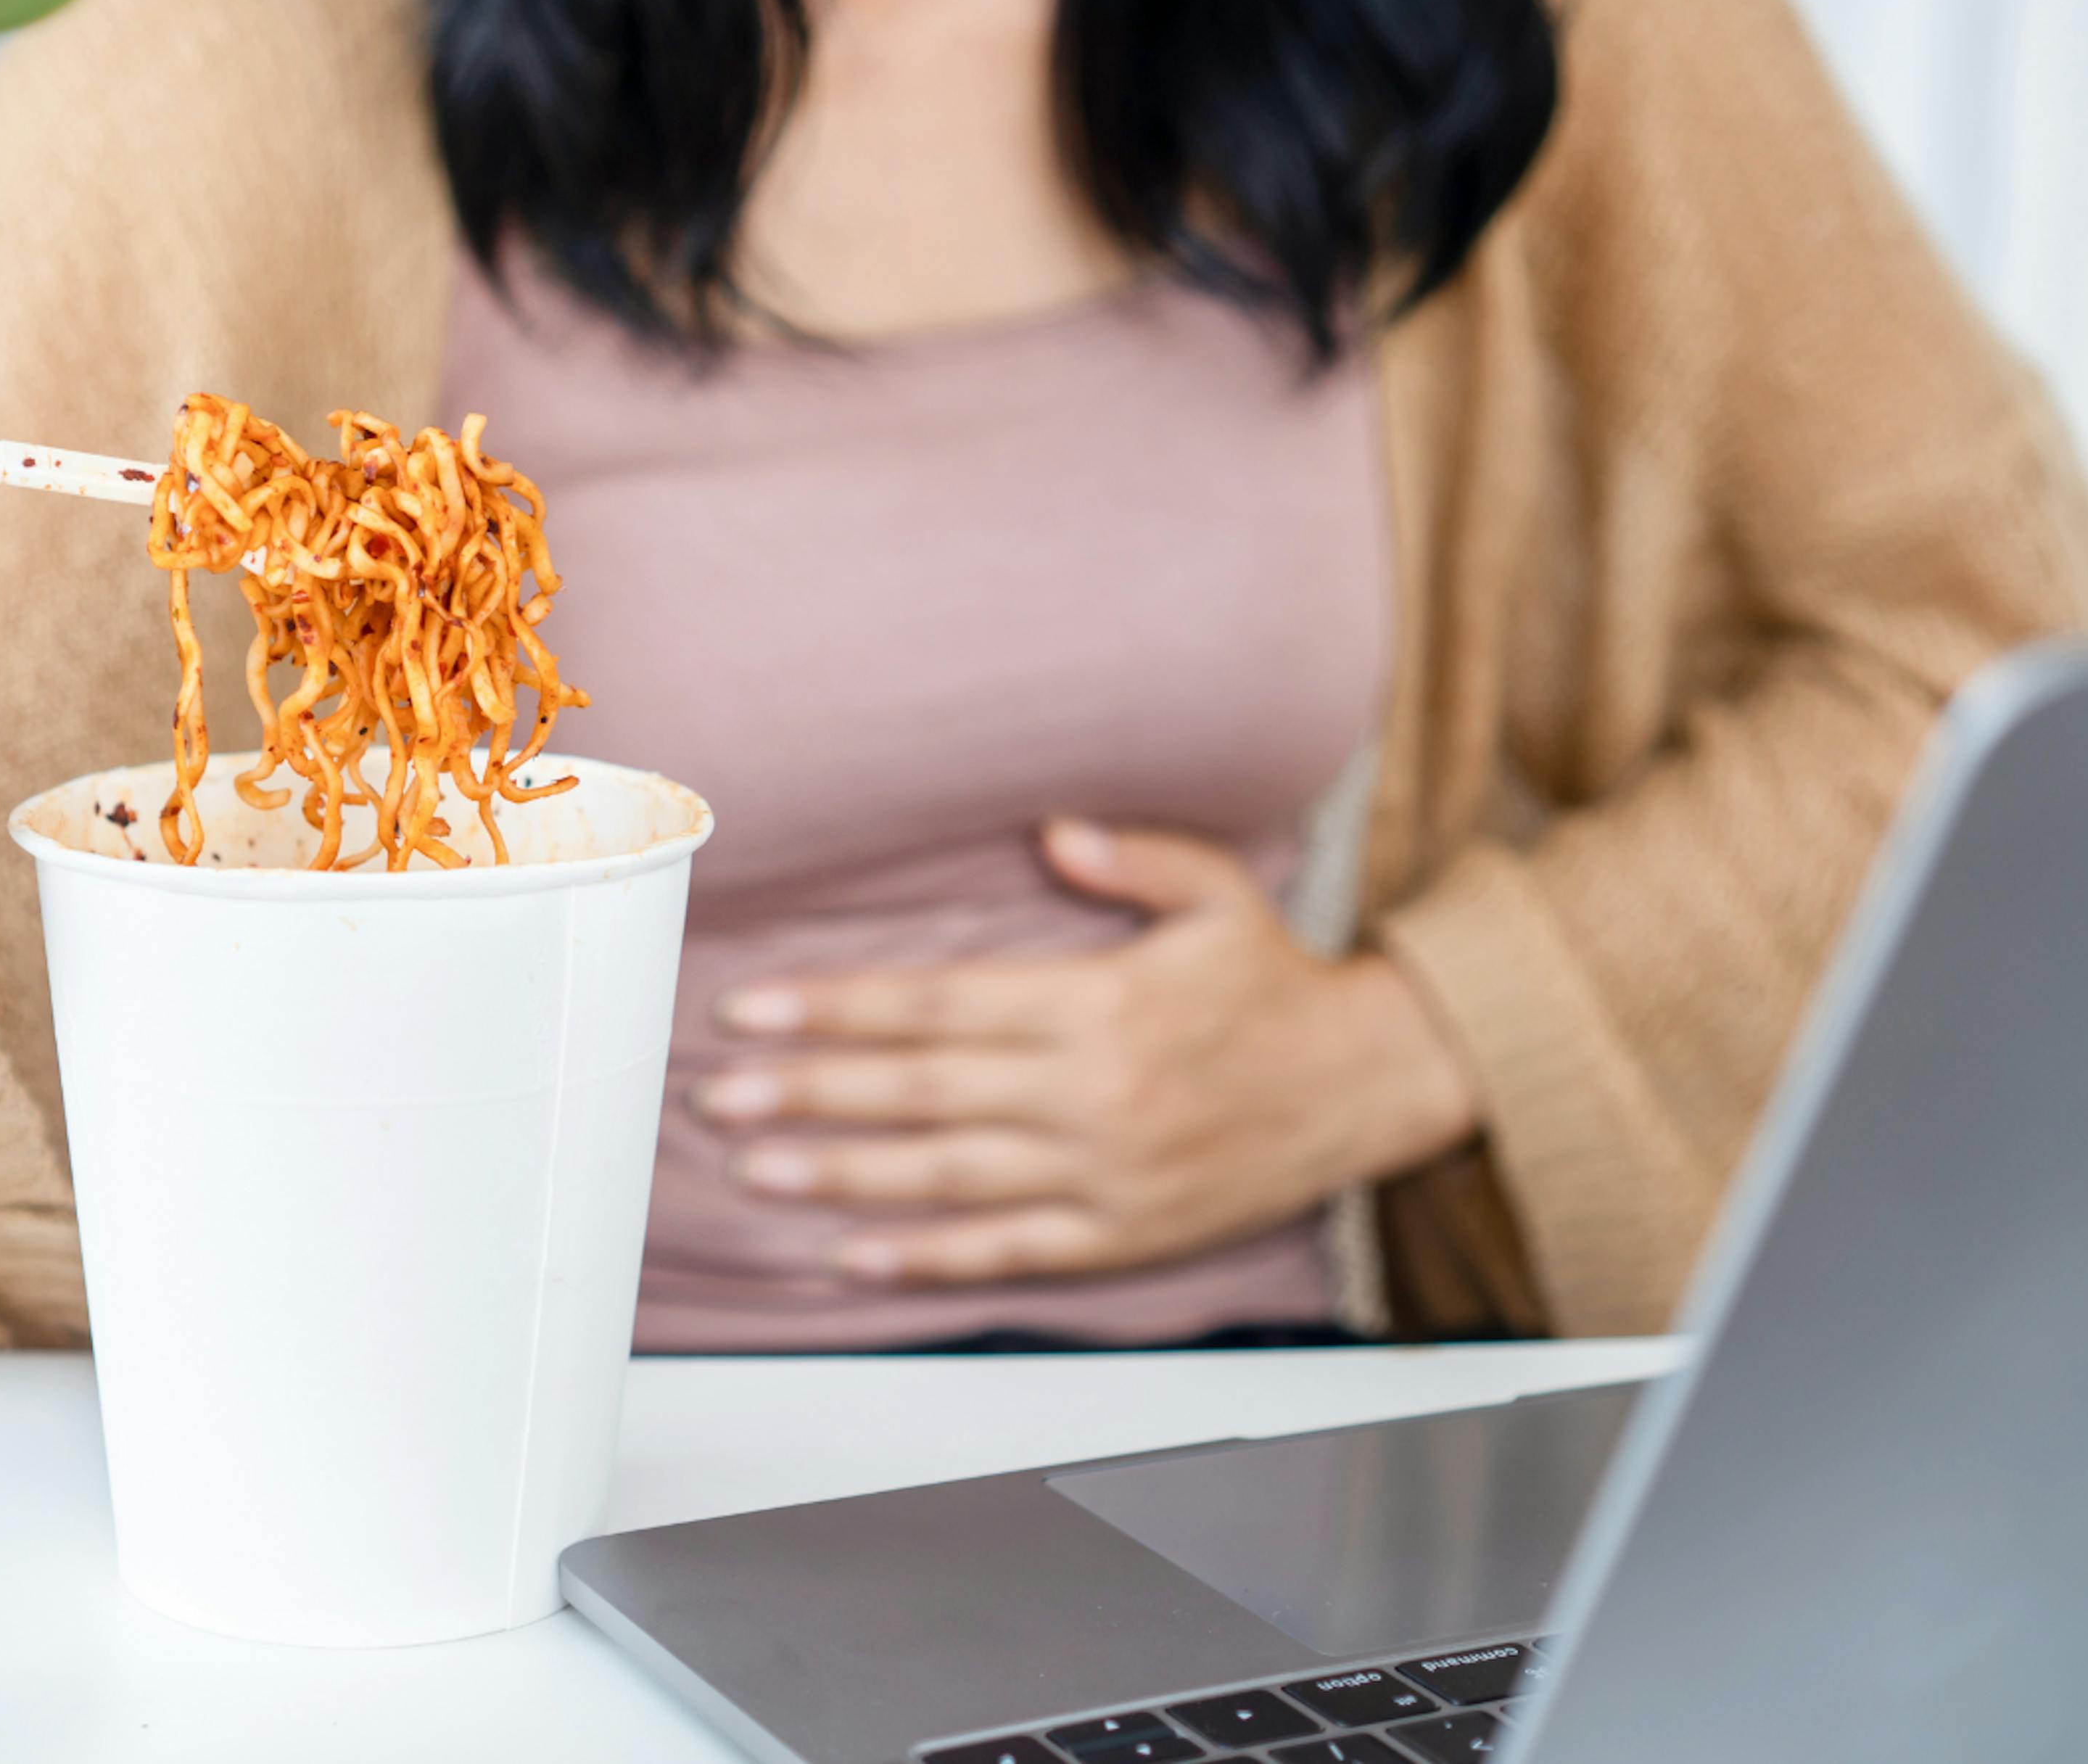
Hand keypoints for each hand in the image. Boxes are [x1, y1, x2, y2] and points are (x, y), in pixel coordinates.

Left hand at [696, 819, 1477, 1284]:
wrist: (1369, 1084)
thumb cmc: (1276, 985)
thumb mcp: (1217, 893)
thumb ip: (1131, 858)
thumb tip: (1049, 829)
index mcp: (1097, 1002)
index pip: (937, 1004)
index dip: (835, 1009)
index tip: (752, 1011)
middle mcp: (1091, 1090)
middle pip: (922, 1092)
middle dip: (810, 1092)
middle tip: (718, 1097)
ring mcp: (1104, 1170)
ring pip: (949, 1177)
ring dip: (843, 1175)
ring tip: (758, 1168)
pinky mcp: (1121, 1232)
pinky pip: (1008, 1250)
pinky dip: (926, 1258)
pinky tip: (851, 1255)